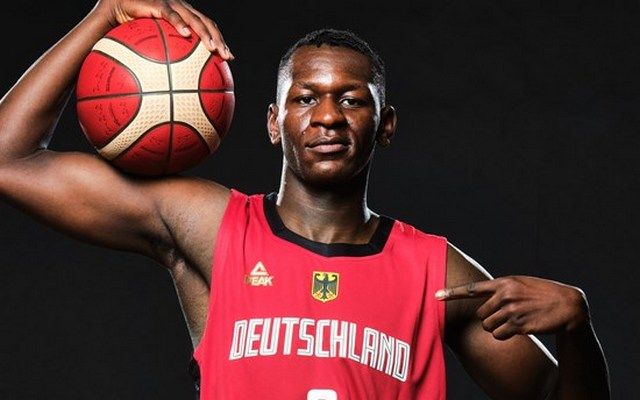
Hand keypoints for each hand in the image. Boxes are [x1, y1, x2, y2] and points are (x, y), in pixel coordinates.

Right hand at [92, 0, 232, 58]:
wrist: (111, 12)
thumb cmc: (127, 33)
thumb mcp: (147, 52)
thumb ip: (161, 65)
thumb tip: (168, 93)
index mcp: (183, 18)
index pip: (207, 28)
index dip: (219, 41)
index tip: (229, 59)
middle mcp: (180, 9)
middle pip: (207, 23)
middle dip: (219, 40)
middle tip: (227, 58)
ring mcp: (170, 4)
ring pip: (194, 18)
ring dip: (205, 33)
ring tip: (212, 49)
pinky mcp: (157, 3)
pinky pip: (170, 14)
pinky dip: (179, 23)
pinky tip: (185, 34)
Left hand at [436, 276, 589, 339]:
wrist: (569, 305)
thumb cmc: (543, 293)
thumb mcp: (521, 284)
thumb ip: (501, 289)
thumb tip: (483, 299)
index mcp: (504, 283)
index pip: (472, 288)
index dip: (452, 293)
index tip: (436, 296)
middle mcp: (505, 296)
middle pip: (480, 315)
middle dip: (489, 318)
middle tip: (506, 316)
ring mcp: (512, 311)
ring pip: (488, 327)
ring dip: (497, 328)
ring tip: (515, 321)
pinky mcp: (519, 325)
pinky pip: (499, 335)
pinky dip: (505, 335)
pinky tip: (518, 329)